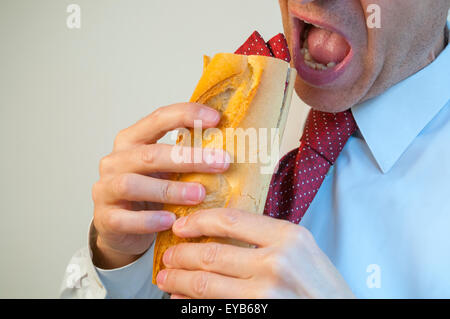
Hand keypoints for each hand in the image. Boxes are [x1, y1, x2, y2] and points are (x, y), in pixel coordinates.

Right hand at [91, 103, 229, 268]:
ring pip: (133, 184)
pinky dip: (150, 220)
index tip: (216, 118)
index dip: (186, 115)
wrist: (120, 227)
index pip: (158, 118)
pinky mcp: (105, 218)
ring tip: (200, 195)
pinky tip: (172, 221)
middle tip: (222, 163)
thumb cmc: (149, 193)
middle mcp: (115, 160)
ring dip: (170, 189)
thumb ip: (185, 157)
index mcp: (131, 140)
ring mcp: (106, 188)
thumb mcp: (165, 170)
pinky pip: (125, 219)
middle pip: (151, 154)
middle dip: (189, 158)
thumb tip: (228, 148)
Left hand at [156, 208, 354, 298]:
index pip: (229, 220)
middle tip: (168, 256)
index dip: (198, 222)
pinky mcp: (257, 316)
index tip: (181, 226)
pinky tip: (182, 299)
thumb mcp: (303, 250)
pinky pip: (214, 309)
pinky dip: (192, 303)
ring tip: (166, 278)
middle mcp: (276, 263)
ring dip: (178, 280)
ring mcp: (266, 294)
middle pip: (211, 254)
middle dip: (180, 255)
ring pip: (205, 284)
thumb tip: (220, 233)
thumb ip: (267, 237)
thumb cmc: (323, 287)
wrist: (342, 317)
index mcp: (288, 237)